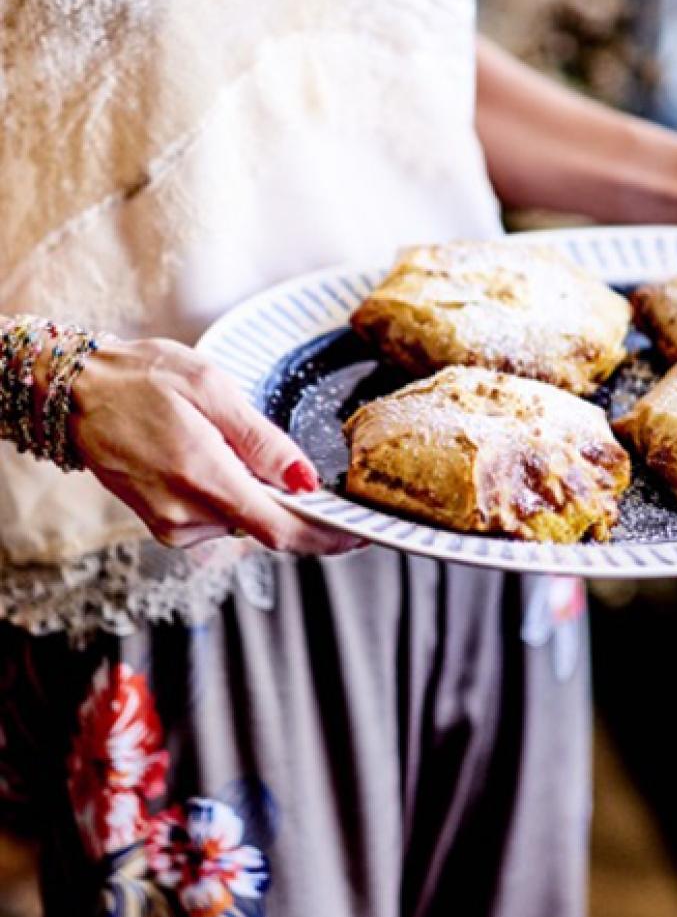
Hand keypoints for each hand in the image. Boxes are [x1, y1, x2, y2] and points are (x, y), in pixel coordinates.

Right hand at [57, 337, 357, 553]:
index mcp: (204, 478)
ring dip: (263, 496)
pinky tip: (219, 461)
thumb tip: (307, 480)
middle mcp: (188, 516)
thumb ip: (262, 440)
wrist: (75, 395)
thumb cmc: (142, 379)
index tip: (361, 533)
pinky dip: (236, 497)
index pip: (282, 530)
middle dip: (300, 509)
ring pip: (246, 522)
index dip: (328, 537)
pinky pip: (220, 519)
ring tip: (241, 448)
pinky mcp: (165, 527)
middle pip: (269, 528)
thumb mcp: (211, 389)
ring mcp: (174, 527)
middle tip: (319, 480)